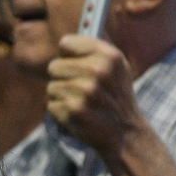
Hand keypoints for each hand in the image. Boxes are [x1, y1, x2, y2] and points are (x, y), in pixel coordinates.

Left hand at [45, 35, 145, 157]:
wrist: (125, 133)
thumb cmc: (115, 96)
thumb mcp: (116, 68)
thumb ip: (93, 50)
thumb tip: (64, 42)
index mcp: (109, 56)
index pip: (66, 43)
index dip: (67, 55)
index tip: (73, 63)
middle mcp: (98, 72)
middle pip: (54, 66)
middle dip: (63, 78)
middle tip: (79, 89)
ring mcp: (85, 92)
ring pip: (51, 86)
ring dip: (61, 96)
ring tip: (81, 103)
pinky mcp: (74, 111)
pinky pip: (51, 104)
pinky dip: (60, 111)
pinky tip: (78, 114)